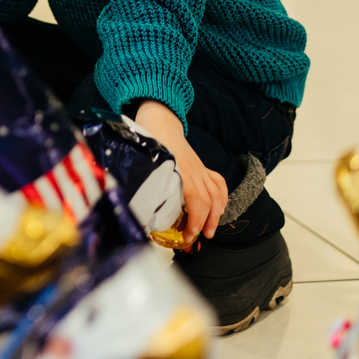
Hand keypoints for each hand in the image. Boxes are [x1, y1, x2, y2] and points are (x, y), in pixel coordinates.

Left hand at [133, 100, 227, 242]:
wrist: (159, 121)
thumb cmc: (149, 142)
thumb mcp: (143, 164)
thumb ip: (144, 184)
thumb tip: (136, 211)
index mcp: (180, 170)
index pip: (196, 200)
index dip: (195, 221)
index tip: (189, 236)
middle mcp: (195, 170)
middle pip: (210, 200)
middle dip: (208, 222)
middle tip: (199, 237)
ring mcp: (200, 168)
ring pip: (217, 193)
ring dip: (217, 214)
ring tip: (210, 230)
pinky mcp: (202, 166)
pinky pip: (218, 182)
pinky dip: (222, 197)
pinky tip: (220, 208)